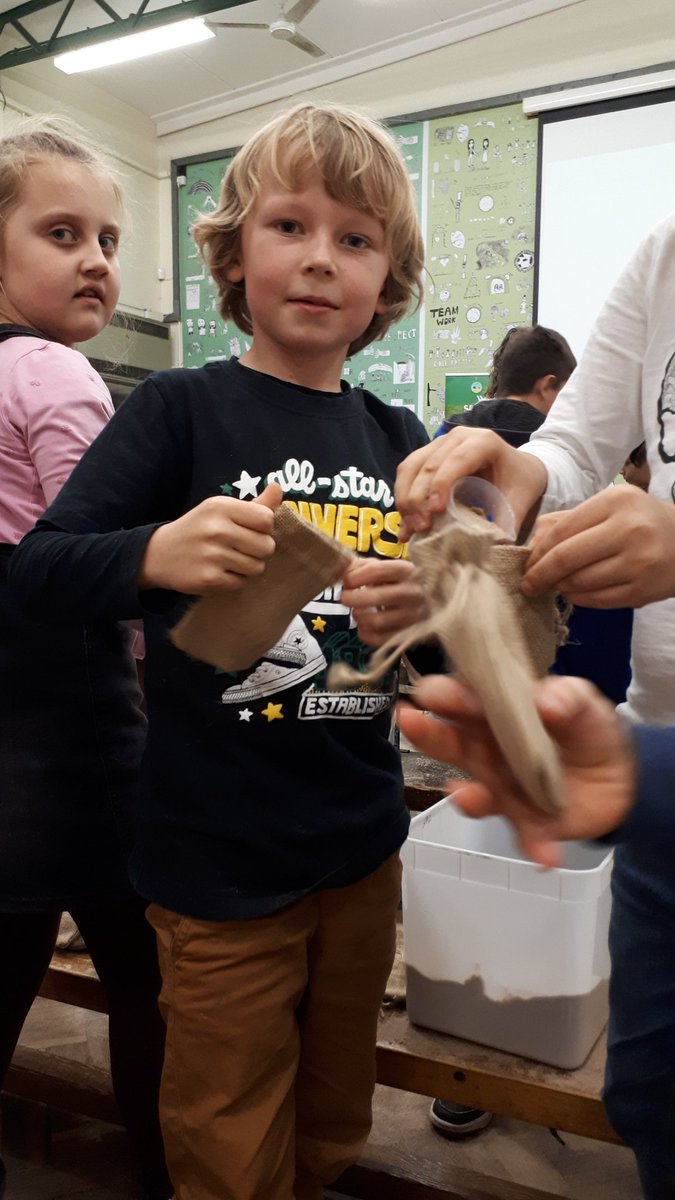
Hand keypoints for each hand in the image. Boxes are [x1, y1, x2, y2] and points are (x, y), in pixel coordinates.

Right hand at [139, 482, 281, 593]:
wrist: (159, 554)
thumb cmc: (198, 529)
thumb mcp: (220, 509)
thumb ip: (253, 503)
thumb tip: (278, 487)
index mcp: (220, 507)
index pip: (266, 518)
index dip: (265, 528)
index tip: (252, 530)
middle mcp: (216, 529)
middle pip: (267, 546)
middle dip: (260, 550)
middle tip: (243, 549)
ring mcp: (212, 555)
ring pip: (257, 567)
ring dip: (248, 567)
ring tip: (230, 561)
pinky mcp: (208, 578)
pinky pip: (241, 583)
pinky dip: (235, 580)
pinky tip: (220, 572)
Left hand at [341, 558, 427, 645]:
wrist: (431, 604)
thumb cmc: (401, 583)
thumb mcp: (388, 569)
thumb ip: (364, 567)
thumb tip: (343, 572)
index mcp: (407, 571)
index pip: (377, 571)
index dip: (355, 576)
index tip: (346, 581)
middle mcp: (413, 593)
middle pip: (376, 597)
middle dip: (352, 598)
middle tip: (345, 598)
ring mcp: (412, 617)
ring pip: (376, 621)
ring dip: (359, 616)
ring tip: (357, 612)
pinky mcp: (408, 635)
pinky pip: (379, 639)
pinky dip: (365, 633)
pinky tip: (364, 626)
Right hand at [395, 427, 546, 539]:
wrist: (519, 467)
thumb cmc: (520, 481)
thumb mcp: (520, 500)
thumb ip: (508, 521)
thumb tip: (494, 550)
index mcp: (483, 442)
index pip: (456, 460)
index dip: (441, 484)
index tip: (435, 512)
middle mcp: (457, 437)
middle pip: (428, 464)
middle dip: (419, 498)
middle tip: (421, 528)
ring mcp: (439, 443)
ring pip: (411, 467)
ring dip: (405, 498)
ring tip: (410, 528)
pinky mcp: (427, 454)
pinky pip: (407, 471)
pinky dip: (402, 496)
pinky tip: (405, 522)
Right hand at [397, 674, 635, 867]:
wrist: (618, 776)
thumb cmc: (583, 729)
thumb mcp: (584, 704)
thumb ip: (569, 697)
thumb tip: (547, 701)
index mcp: (496, 716)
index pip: (464, 701)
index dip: (447, 694)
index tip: (431, 692)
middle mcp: (487, 753)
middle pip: (452, 744)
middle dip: (429, 734)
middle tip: (410, 720)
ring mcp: (503, 791)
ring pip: (475, 796)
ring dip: (469, 798)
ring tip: (468, 797)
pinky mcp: (528, 824)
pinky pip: (525, 838)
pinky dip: (534, 846)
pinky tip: (546, 855)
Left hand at [523, 484, 674, 606]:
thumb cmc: (640, 521)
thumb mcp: (609, 507)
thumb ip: (568, 521)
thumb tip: (531, 544)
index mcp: (615, 502)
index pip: (561, 531)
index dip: (537, 552)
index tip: (526, 565)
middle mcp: (628, 529)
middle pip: (566, 559)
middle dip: (540, 575)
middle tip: (528, 585)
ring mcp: (638, 562)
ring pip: (580, 582)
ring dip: (559, 587)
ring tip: (555, 585)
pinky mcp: (643, 590)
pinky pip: (597, 600)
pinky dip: (578, 599)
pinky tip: (574, 593)